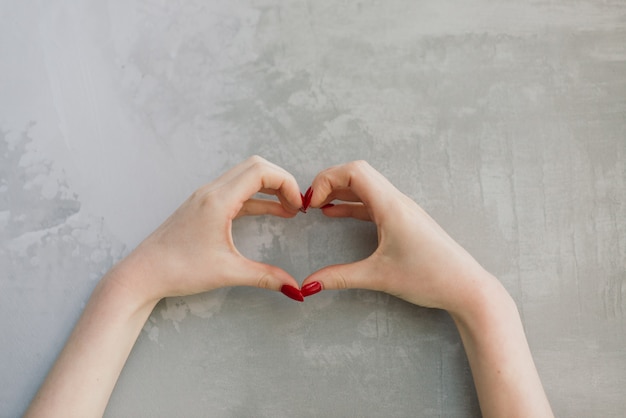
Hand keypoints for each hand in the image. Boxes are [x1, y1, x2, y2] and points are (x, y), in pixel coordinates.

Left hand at [115, 156, 303, 303]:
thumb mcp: (227, 272)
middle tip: (298, 205)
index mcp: (218, 200)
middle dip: (282, 181)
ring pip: (245, 176)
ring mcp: (205, 197)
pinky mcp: (203, 206)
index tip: (300, 206)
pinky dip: (257, 197)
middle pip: (255, 166)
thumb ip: (265, 277)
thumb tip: (296, 289)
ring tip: (289, 209)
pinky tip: (271, 212)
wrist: (142, 274)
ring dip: (269, 188)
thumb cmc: (178, 270)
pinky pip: (236, 191)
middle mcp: (211, 191)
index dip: (287, 183)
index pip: (261, 171)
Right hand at [301, 160, 493, 313]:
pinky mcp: (404, 220)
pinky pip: (372, 202)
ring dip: (340, 192)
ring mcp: (402, 209)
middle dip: (329, 182)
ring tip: (317, 206)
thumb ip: (340, 277)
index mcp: (391, 206)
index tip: (311, 203)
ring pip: (365, 187)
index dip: (327, 179)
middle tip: (309, 203)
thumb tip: (308, 285)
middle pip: (357, 173)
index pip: (354, 171)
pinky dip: (352, 204)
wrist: (467, 287)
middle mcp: (397, 201)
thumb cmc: (430, 278)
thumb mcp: (379, 277)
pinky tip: (335, 213)